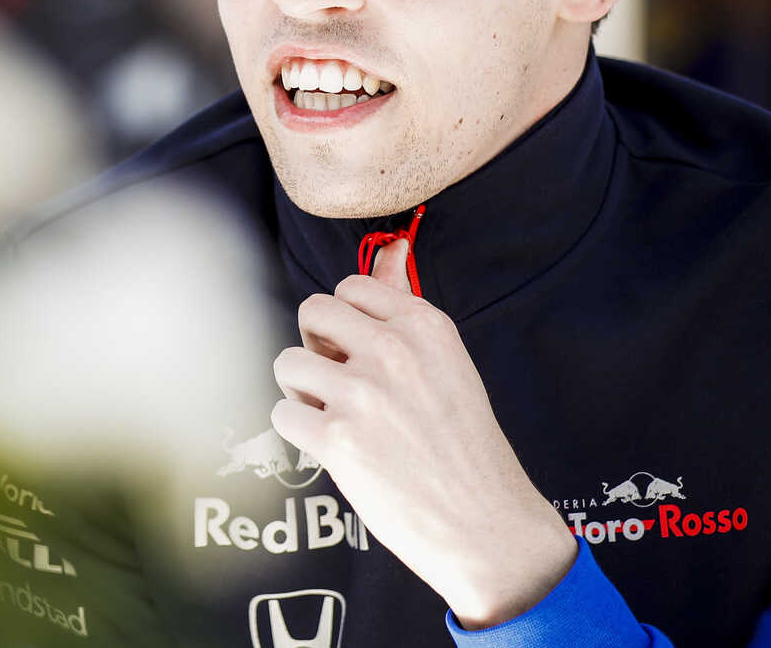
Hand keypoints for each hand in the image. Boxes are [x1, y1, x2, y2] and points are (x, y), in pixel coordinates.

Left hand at [269, 240, 575, 628]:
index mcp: (425, 326)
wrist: (489, 528)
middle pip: (310, 312)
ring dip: (303, 392)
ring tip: (339, 419)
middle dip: (317, 347)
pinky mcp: (336, 440)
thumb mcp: (447, 362)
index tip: (365, 355)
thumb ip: (405, 305)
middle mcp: (392, 351)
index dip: (346, 324)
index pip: (349, 288)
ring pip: (286, 362)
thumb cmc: (465, 447)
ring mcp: (362, 394)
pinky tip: (333, 449)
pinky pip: (280, 414)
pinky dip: (298, 433)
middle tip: (344, 384)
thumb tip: (392, 243)